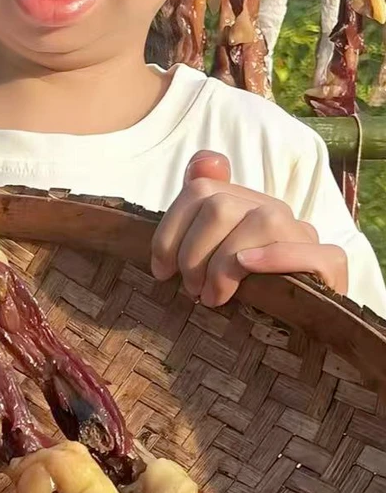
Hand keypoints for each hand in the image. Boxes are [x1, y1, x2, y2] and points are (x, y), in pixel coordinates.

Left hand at [151, 150, 347, 305]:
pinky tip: (248, 271)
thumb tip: (202, 160)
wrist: (289, 332)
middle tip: (191, 289)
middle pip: (221, 207)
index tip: (162, 270)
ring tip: (212, 297)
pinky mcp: (330, 264)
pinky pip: (308, 252)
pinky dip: (273, 259)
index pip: (200, 190)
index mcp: (241, 203)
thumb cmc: (237, 292)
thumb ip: (196, 212)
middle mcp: (273, 210)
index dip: (170, 231)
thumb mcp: (207, 257)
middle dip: (193, 254)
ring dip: (224, 265)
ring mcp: (303, 234)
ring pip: (261, 223)